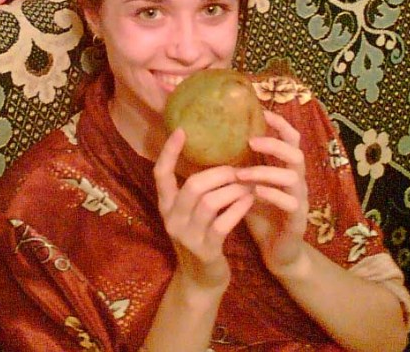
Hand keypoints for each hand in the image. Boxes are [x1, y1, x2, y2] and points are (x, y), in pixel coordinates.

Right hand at [153, 128, 254, 290]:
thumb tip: (215, 153)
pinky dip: (239, 209)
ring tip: (248, 184)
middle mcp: (172, 219)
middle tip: (237, 169)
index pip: (160, 174)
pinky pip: (224, 223)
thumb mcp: (190, 213)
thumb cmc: (200, 236)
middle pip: (193, 186)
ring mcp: (187, 236)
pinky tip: (249, 201)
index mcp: (166, 206)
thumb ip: (195, 189)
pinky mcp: (205, 250)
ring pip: (210, 203)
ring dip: (233, 190)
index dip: (168, 152)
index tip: (181, 130)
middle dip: (218, 174)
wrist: (201, 280)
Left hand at [236, 110, 308, 275]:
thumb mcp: (248, 184)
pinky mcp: (297, 219)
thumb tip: (212, 141)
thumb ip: (240, 164)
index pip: (290, 139)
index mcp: (285, 168)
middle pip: (296, 153)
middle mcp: (296, 180)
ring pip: (293, 176)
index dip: (279, 124)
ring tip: (242, 173)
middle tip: (251, 141)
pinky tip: (255, 193)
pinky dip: (273, 195)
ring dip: (266, 171)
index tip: (260, 112)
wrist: (278, 250)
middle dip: (274, 144)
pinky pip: (291, 203)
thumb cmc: (260, 213)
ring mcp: (300, 199)